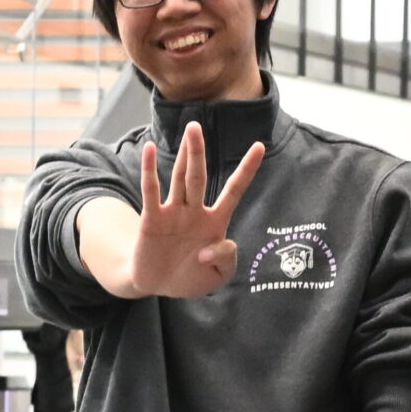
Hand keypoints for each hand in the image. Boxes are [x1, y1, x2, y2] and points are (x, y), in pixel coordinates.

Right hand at [130, 122, 265, 299]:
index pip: (234, 190)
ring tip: (189, 129)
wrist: (158, 286)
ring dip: (186, 154)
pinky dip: (150, 170)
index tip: (260, 146)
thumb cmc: (190, 278)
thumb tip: (214, 244)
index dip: (246, 170)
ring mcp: (173, 213)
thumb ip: (227, 259)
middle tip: (196, 125)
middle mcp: (194, 211)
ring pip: (180, 178)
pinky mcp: (152, 219)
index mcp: (215, 222)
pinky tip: (150, 150)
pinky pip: (152, 191)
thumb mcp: (217, 276)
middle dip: (198, 151)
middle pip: (198, 176)